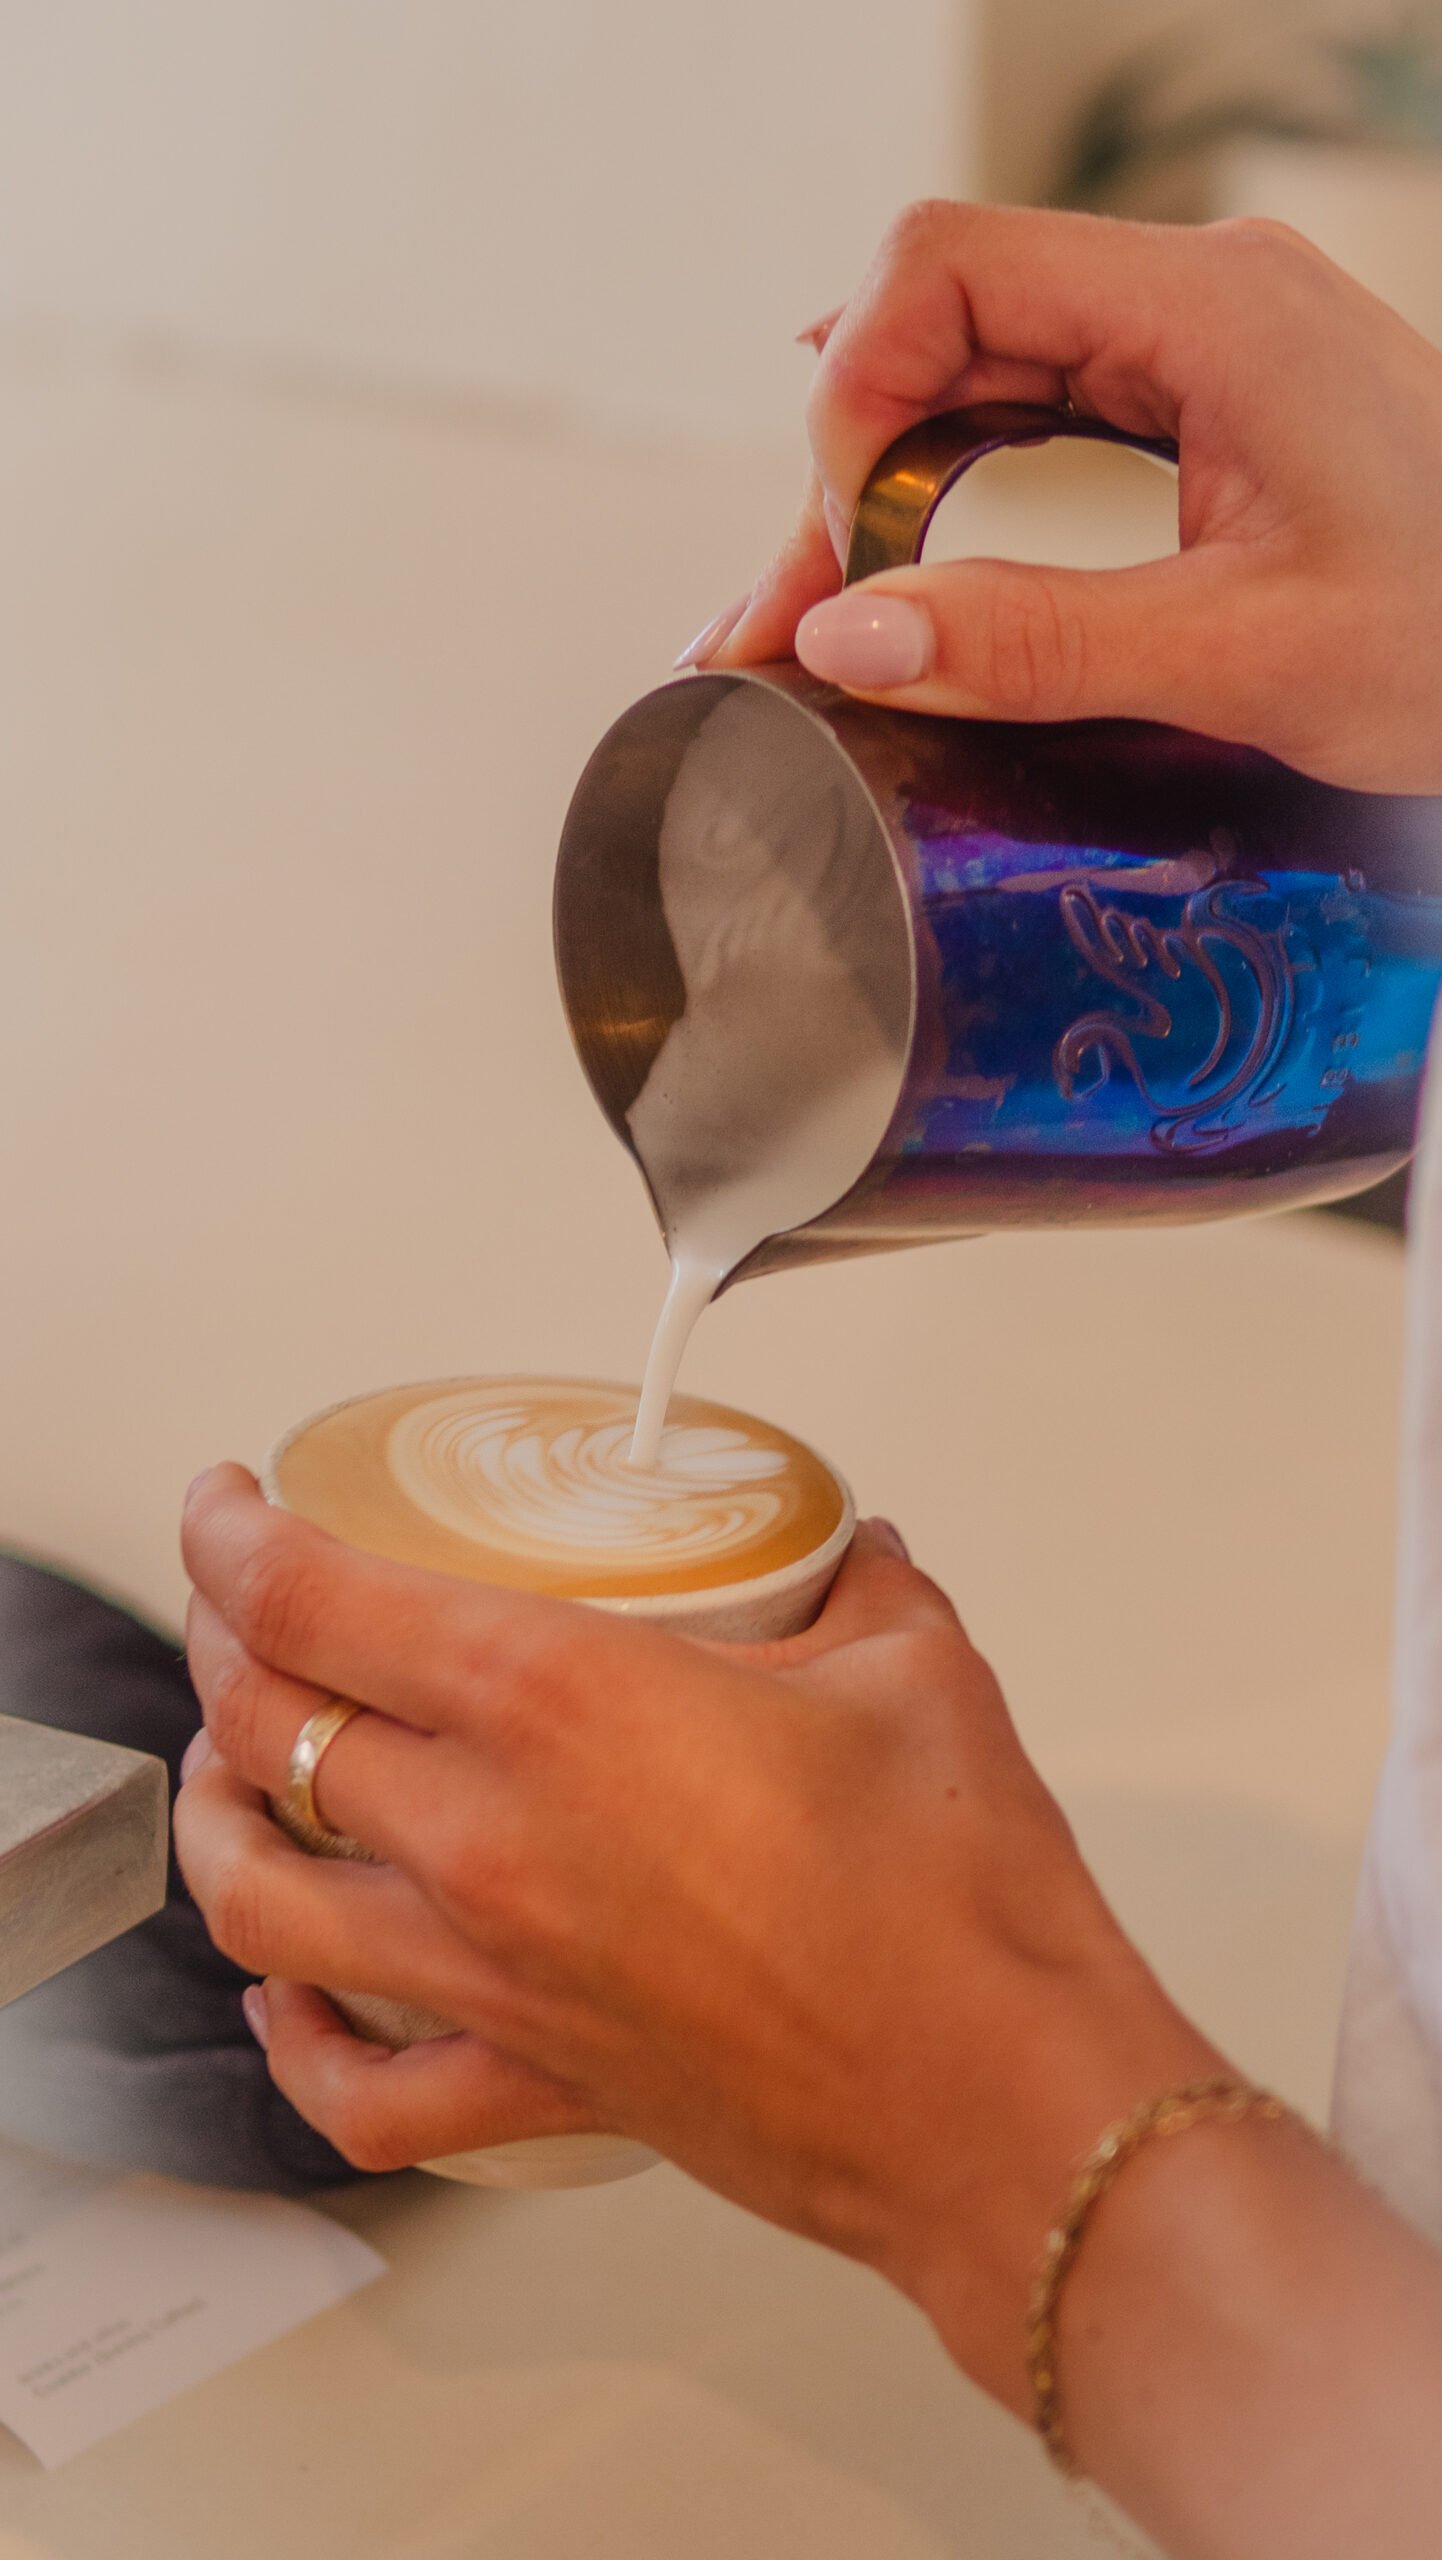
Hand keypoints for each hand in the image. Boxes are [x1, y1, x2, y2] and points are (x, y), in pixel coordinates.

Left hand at [175, 1466, 1212, 2416]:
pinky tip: (287, 1997)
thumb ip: (858, 1592)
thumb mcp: (913, 1673)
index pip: (316, 1600)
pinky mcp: (536, 2082)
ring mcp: (496, 1975)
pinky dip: (293, 2044)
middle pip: (265, 1730)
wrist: (1003, 2100)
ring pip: (261, 1903)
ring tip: (226, 1774)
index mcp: (561, 1703)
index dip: (232, 1540)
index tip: (225, 1506)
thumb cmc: (958, 1904)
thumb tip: (852, 1562)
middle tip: (245, 1609)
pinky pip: (359, 2093)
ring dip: (216, 1824)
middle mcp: (492, 1839)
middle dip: (224, 1649)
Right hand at [691, 202, 1441, 791]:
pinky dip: (958, 484)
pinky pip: (1040, 407)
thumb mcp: (1243, 658)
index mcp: (1214, 308)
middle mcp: (1200, 296)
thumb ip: (1036, 642)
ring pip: (981, 368)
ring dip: (888, 484)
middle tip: (789, 622)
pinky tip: (904, 545)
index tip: (841, 549)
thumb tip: (848, 641)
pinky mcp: (1209, 401)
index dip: (851, 394)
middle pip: (944, 320)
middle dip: (844, 466)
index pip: (947, 268)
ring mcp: (1204, 342)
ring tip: (827, 616)